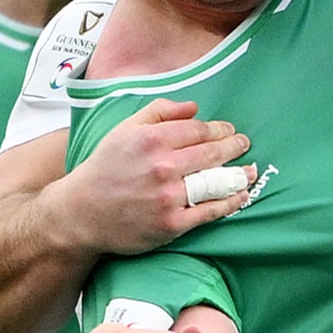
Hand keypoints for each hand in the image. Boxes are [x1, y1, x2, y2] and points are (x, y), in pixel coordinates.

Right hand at [54, 101, 257, 254]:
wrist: (82, 212)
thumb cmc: (105, 168)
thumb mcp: (125, 129)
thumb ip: (159, 112)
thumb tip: (195, 108)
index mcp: (151, 139)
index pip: (199, 130)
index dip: (219, 129)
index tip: (228, 130)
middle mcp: (162, 167)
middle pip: (212, 153)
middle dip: (234, 146)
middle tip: (243, 144)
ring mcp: (168, 197)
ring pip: (215, 182)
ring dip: (240, 175)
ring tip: (250, 171)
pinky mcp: (172, 224)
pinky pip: (210, 212)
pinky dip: (230, 203)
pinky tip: (241, 196)